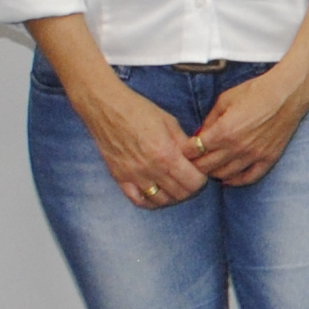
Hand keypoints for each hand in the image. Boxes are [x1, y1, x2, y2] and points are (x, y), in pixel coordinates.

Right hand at [88, 78, 209, 210]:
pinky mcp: (120, 177)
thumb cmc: (139, 110)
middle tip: (188, 178)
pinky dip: (150, 201)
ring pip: (161, 201)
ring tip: (174, 185)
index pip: (194, 182)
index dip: (201, 178)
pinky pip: (138, 200)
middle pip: (180, 194)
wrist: (107, 108)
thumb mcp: (170, 122)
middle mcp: (151, 169)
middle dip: (190, 188)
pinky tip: (156, 192)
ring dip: (172, 196)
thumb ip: (184, 144)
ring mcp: (134, 176)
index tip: (199, 172)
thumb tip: (197, 158)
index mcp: (166, 154)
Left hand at [189, 57, 308, 187]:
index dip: (186, 150)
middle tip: (192, 161)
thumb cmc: (256, 92)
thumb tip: (200, 134)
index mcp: (223, 131)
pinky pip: (249, 178)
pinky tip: (228, 179)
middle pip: (207, 166)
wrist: (287, 94)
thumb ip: (210, 119)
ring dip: (213, 172)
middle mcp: (237, 148)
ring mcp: (253, 156)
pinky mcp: (268, 159)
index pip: (195, 150)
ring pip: (225, 175)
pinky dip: (236, 181)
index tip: (184, 149)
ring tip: (209, 167)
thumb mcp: (225, 99)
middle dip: (195, 164)